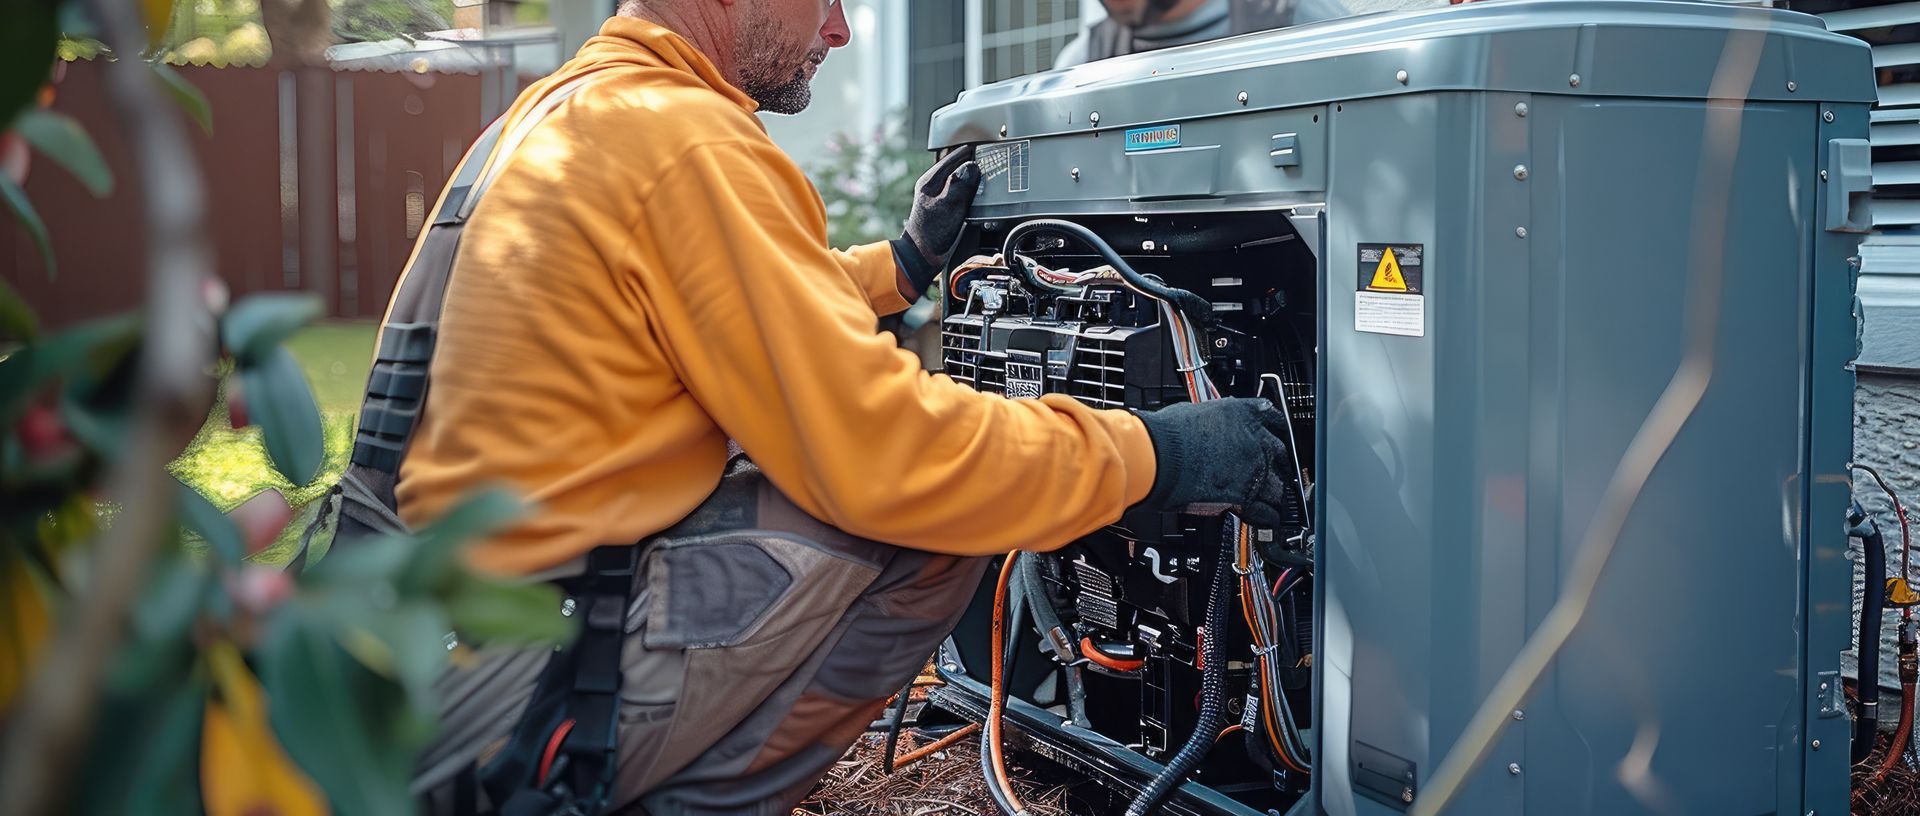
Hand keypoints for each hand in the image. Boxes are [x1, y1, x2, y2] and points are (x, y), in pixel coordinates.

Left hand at [891, 145, 980, 300]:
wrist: (923, 257)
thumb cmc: (930, 234)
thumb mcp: (948, 206)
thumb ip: (960, 185)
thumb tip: (972, 166)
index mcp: (931, 180)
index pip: (954, 156)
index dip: (972, 151)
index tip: (988, 148)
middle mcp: (935, 185)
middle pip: (959, 167)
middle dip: (976, 163)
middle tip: (995, 160)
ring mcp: (941, 196)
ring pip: (962, 180)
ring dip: (976, 177)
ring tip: (992, 174)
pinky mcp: (948, 207)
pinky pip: (964, 193)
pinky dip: (974, 191)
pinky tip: (983, 194)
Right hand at [1132, 398, 1292, 527]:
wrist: (1158, 457)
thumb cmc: (1166, 434)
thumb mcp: (1195, 412)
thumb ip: (1214, 421)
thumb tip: (1211, 424)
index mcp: (1245, 415)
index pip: (1276, 421)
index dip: (1276, 434)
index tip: (1275, 440)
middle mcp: (1256, 440)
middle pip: (1282, 457)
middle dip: (1277, 467)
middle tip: (1269, 475)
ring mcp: (1254, 470)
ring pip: (1277, 487)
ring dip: (1272, 495)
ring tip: (1266, 501)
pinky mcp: (1245, 497)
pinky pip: (1268, 512)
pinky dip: (1267, 517)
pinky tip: (1265, 519)